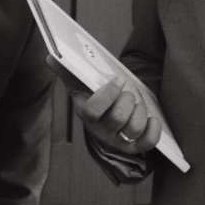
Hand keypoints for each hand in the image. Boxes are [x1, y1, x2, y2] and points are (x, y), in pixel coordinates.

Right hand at [46, 56, 160, 155]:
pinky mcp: (134, 146)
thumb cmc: (96, 98)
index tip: (118, 80)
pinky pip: (148, 142)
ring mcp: (118, 141)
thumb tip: (51, 57)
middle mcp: (101, 131)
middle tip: (128, 93)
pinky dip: (153, 129)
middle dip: (127, 100)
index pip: (92, 111)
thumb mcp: (83, 86)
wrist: (109, 119)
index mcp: (87, 114)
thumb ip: (70, 72)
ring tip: (138, 104)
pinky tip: (152, 118)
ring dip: (141, 112)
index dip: (108, 95)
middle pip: (117, 118)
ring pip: (133, 129)